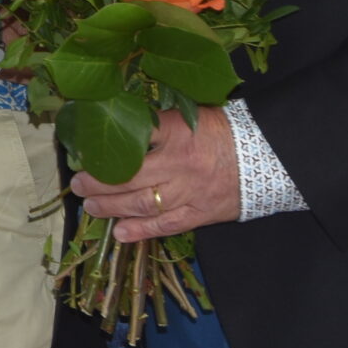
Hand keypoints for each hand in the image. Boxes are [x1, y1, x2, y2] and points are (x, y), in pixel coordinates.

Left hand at [71, 105, 240, 241]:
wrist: (268, 155)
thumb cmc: (224, 130)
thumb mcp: (191, 114)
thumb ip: (159, 121)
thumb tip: (120, 120)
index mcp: (177, 132)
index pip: (132, 137)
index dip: (105, 146)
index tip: (83, 151)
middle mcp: (180, 164)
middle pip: (129, 176)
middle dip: (99, 182)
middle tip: (79, 184)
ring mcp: (190, 191)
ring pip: (143, 203)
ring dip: (112, 207)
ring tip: (91, 206)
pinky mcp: (201, 213)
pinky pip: (167, 225)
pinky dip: (141, 231)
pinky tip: (120, 233)